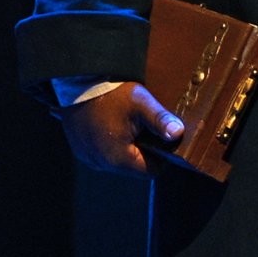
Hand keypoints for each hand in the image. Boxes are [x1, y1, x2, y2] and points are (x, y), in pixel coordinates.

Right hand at [60, 82, 183, 176]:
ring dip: (129, 147)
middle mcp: (100, 164)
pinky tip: (116, 125)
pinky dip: (114, 144)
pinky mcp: (81, 150)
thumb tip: (178, 133)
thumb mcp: (141, 104)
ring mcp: (88, 157)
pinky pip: (104, 154)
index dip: (163, 156)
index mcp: (117, 158)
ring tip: (130, 124)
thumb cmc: (112, 94)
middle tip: (147, 127)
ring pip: (119, 161)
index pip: (150, 171)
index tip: (165, 138)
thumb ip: (160, 120)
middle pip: (134, 167)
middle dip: (146, 150)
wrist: (79, 85)